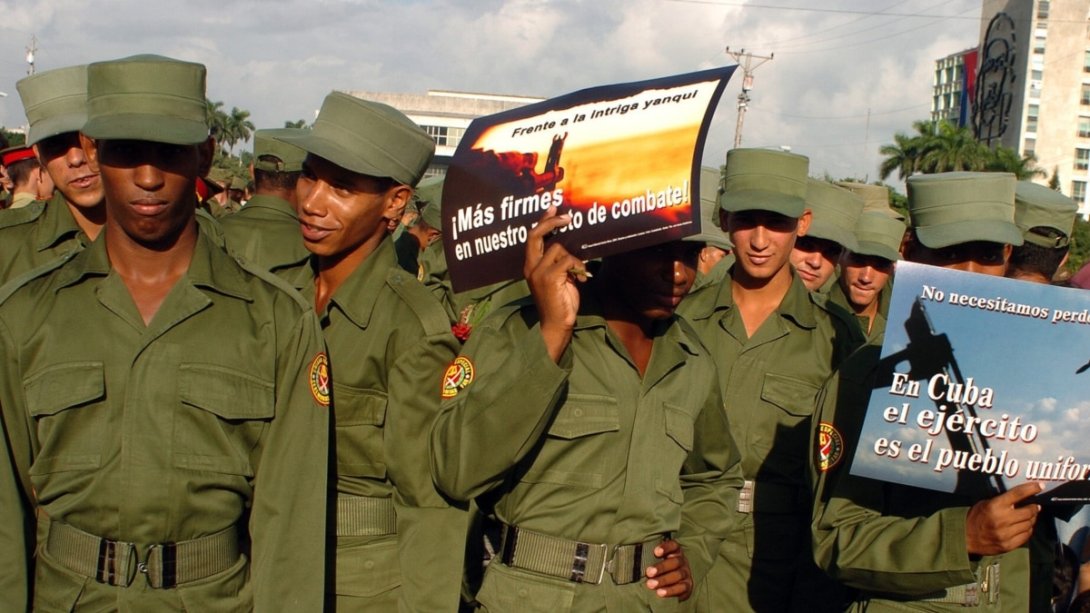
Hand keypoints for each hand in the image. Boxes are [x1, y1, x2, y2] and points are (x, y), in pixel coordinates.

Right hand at [523, 206, 586, 362]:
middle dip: (551, 221)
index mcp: (530, 266)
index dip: (543, 220)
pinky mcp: (549, 278)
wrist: (556, 325)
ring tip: (579, 272)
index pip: (532, 237)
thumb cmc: (560, 302)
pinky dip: (578, 266)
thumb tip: (570, 246)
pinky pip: (567, 260)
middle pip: (536, 235)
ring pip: (559, 249)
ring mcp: (538, 272)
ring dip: (574, 258)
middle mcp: (531, 267)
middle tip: (567, 217)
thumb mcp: (558, 278)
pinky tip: (582, 278)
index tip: (553, 207)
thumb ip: (559, 262)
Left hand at [645, 539, 692, 600]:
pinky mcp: (688, 586)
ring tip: (651, 584)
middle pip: (675, 562)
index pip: (673, 546)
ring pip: (678, 575)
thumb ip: (647, 557)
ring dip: (663, 580)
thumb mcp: (655, 560)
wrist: (674, 584)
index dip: (666, 548)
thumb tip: (631, 557)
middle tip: (648, 572)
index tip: (655, 552)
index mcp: (675, 551)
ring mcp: (686, 573)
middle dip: (661, 567)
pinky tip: (660, 593)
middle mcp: (682, 561)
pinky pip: (682, 587)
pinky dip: (671, 590)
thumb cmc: (659, 569)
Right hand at [965, 481, 1041, 555]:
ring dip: (1031, 519)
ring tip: (1029, 516)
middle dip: (1034, 507)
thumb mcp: (985, 504)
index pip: (1017, 494)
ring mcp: (1006, 534)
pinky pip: (1026, 536)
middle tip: (1035, 506)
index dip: (1031, 488)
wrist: (965, 538)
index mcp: (994, 506)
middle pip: (1028, 511)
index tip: (1041, 486)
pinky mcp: (1008, 545)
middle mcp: (1002, 519)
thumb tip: (1022, 498)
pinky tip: (1024, 527)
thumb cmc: (975, 517)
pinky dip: (1028, 530)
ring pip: (1029, 524)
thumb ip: (1002, 501)